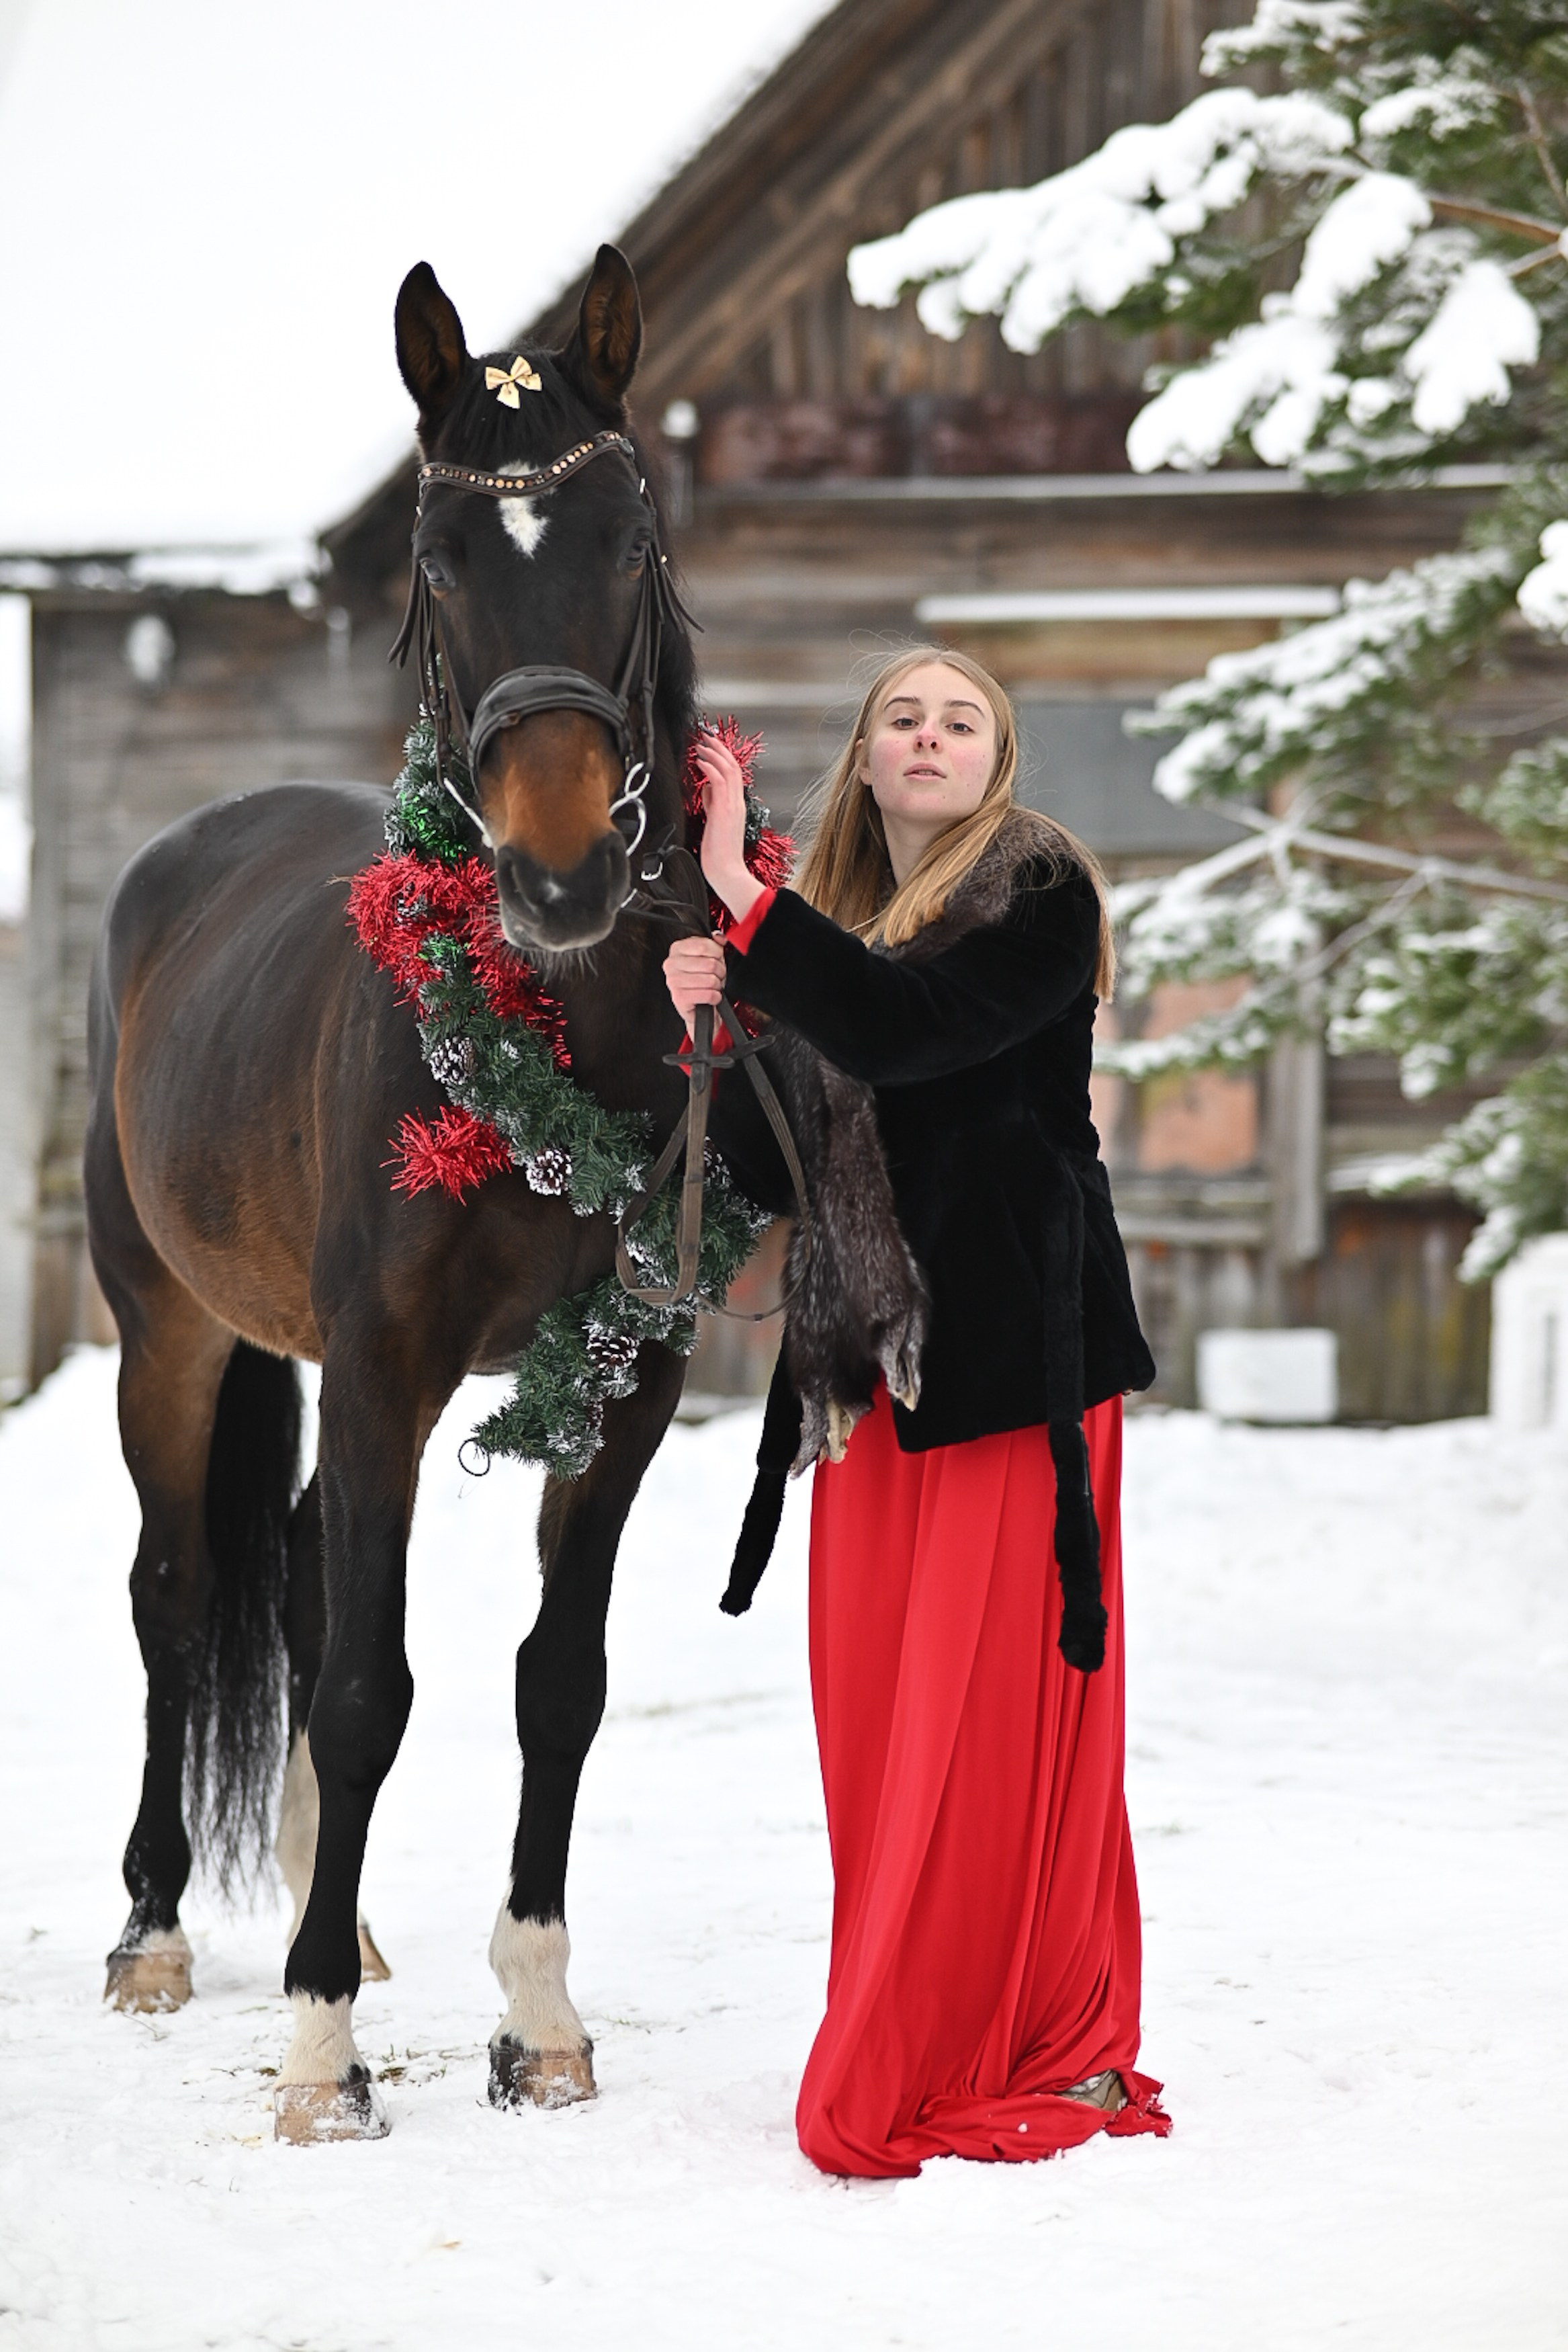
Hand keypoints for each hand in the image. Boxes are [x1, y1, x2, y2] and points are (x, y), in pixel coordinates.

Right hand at [664, 933, 726, 1026]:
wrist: (699, 1005)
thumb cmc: (703, 979)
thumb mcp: (710, 956)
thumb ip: (715, 943)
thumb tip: (719, 937)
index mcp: (677, 949)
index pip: (703, 945)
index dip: (717, 953)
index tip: (717, 958)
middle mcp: (671, 964)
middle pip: (709, 964)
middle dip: (720, 971)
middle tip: (716, 975)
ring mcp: (673, 981)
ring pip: (710, 980)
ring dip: (717, 985)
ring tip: (712, 986)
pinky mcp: (679, 998)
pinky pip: (708, 995)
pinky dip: (715, 997)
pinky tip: (710, 996)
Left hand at [692, 727, 764, 924]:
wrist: (727, 874)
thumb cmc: (720, 856)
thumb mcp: (714, 824)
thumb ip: (712, 805)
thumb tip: (706, 791)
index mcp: (736, 807)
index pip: (733, 775)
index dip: (722, 757)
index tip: (710, 747)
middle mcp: (737, 803)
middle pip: (733, 767)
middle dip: (719, 748)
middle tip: (706, 735)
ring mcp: (732, 806)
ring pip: (728, 770)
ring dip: (713, 754)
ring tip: (701, 743)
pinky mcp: (724, 812)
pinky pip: (720, 783)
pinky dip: (710, 768)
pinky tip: (700, 761)